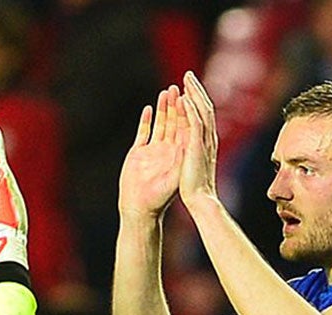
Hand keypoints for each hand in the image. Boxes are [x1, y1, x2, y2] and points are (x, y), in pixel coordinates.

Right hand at [118, 87, 185, 219]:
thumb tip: (193, 139)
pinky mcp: (138, 154)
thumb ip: (183, 157)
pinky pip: (144, 133)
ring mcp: (152, 152)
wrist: (140, 210)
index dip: (187, 111)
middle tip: (177, 87)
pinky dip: (146, 121)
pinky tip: (149, 108)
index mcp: (178, 155)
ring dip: (163, 109)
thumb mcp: (175, 174)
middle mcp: (167, 151)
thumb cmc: (160, 197)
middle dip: (176, 105)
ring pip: (160, 125)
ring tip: (166, 92)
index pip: (185, 127)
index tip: (189, 95)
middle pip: (174, 122)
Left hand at [174, 71, 220, 207]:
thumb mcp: (195, 164)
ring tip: (185, 79)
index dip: (197, 99)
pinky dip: (190, 110)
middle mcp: (208, 138)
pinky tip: (184, 98)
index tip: (189, 87)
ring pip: (201, 111)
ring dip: (193, 94)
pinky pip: (195, 124)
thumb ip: (195, 152)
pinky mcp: (197, 147)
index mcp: (207, 141)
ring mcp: (204, 142)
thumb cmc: (196, 188)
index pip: (203, 114)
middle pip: (204, 107)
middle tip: (187, 75)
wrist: (200, 200)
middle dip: (195, 90)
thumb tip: (191, 147)